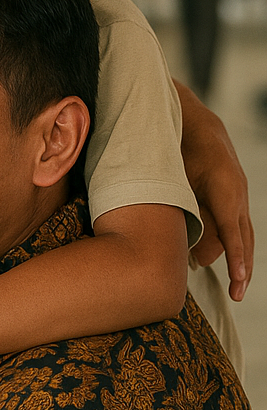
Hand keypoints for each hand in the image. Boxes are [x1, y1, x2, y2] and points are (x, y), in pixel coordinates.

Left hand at [176, 81, 254, 299]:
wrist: (191, 115)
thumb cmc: (176, 141)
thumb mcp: (172, 169)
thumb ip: (173, 198)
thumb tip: (167, 230)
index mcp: (223, 186)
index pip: (232, 230)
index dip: (236, 258)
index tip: (239, 283)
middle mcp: (236, 190)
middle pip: (241, 236)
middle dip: (239, 266)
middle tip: (235, 294)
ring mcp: (238, 190)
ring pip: (241, 230)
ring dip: (232, 253)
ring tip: (224, 277)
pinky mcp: (232, 191)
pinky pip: (234, 220)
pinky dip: (229, 238)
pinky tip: (215, 251)